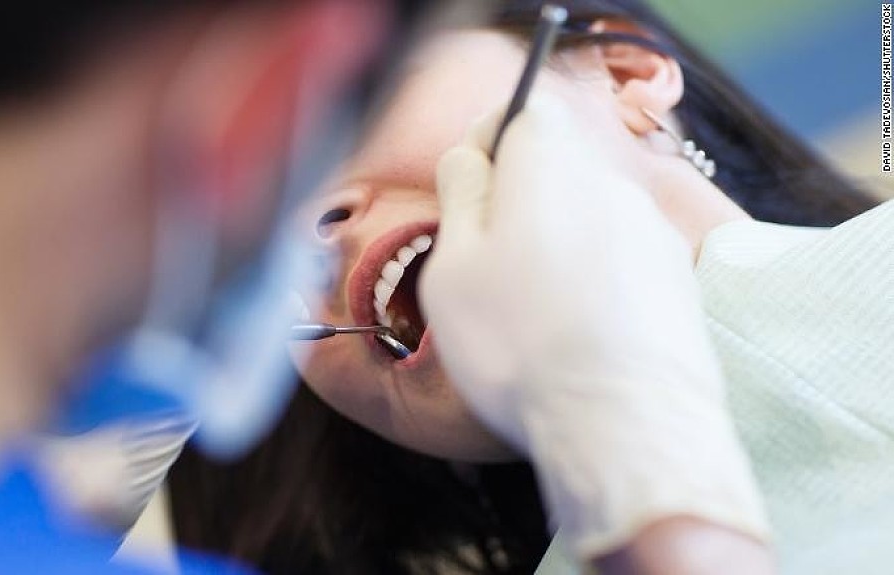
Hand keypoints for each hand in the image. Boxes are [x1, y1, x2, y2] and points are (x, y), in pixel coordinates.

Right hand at [419, 93, 769, 558]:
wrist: (622, 424)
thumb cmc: (520, 343)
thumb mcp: (453, 267)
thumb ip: (460, 195)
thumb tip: (471, 158)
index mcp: (550, 164)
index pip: (520, 109)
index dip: (485, 142)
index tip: (467, 188)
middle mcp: (612, 183)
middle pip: (555, 165)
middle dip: (517, 199)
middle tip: (487, 265)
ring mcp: (653, 231)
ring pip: (588, 214)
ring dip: (555, 242)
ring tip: (532, 312)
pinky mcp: (678, 278)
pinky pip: (621, 257)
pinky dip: (594, 278)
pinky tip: (576, 333)